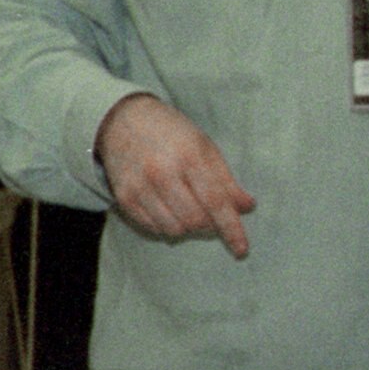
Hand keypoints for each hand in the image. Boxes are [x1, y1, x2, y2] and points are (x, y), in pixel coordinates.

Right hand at [95, 92, 252, 257]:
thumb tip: (246, 207)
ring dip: (188, 227)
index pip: (215, 202)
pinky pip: (152, 227)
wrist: (122, 121)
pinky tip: (169, 209)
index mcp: (189, 157)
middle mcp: (161, 174)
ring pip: (173, 229)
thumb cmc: (171, 133)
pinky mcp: (124, 198)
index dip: (231, 228)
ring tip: (188, 209)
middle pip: (194, 220)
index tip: (242, 248)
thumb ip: (225, 179)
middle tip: (211, 215)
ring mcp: (140, 187)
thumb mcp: (204, 147)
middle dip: (209, 225)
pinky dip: (167, 225)